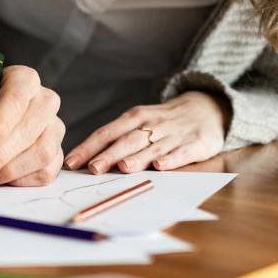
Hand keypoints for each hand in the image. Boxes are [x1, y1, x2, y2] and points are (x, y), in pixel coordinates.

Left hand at [0, 66, 64, 185]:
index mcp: (20, 79)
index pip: (17, 96)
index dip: (2, 122)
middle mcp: (44, 100)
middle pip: (33, 127)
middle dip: (3, 153)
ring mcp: (53, 129)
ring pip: (42, 152)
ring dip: (8, 170)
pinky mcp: (55, 156)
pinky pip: (45, 173)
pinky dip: (18, 181)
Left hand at [63, 91, 228, 173]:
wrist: (206, 108)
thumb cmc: (163, 121)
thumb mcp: (140, 122)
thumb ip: (117, 138)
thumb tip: (86, 160)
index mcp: (134, 117)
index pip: (106, 132)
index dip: (88, 147)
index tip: (71, 162)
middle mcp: (151, 124)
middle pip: (126, 140)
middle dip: (109, 154)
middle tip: (93, 168)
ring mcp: (173, 134)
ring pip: (152, 147)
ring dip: (137, 157)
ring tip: (123, 168)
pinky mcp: (195, 143)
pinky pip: (181, 152)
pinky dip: (171, 159)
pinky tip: (160, 166)